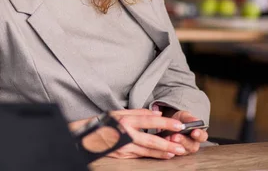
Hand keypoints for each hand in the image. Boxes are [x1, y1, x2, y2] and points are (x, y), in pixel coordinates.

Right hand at [69, 109, 186, 159]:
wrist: (86, 136)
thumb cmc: (102, 122)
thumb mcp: (118, 112)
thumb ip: (138, 113)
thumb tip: (156, 113)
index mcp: (125, 119)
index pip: (149, 120)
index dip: (165, 123)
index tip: (178, 124)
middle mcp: (125, 133)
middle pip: (151, 139)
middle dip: (168, 143)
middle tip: (181, 145)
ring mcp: (123, 145)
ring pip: (147, 150)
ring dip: (163, 152)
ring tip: (175, 151)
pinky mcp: (122, 154)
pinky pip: (140, 155)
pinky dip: (152, 155)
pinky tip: (162, 155)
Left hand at [167, 110, 207, 154]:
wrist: (169, 125)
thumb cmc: (180, 121)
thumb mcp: (184, 116)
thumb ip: (189, 118)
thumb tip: (195, 120)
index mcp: (198, 134)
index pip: (202, 137)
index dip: (199, 135)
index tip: (194, 132)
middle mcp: (193, 144)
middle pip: (192, 146)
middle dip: (183, 141)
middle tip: (176, 136)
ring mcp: (184, 150)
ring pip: (182, 151)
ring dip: (175, 145)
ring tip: (169, 138)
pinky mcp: (174, 152)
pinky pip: (172, 153)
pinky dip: (168, 148)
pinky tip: (164, 141)